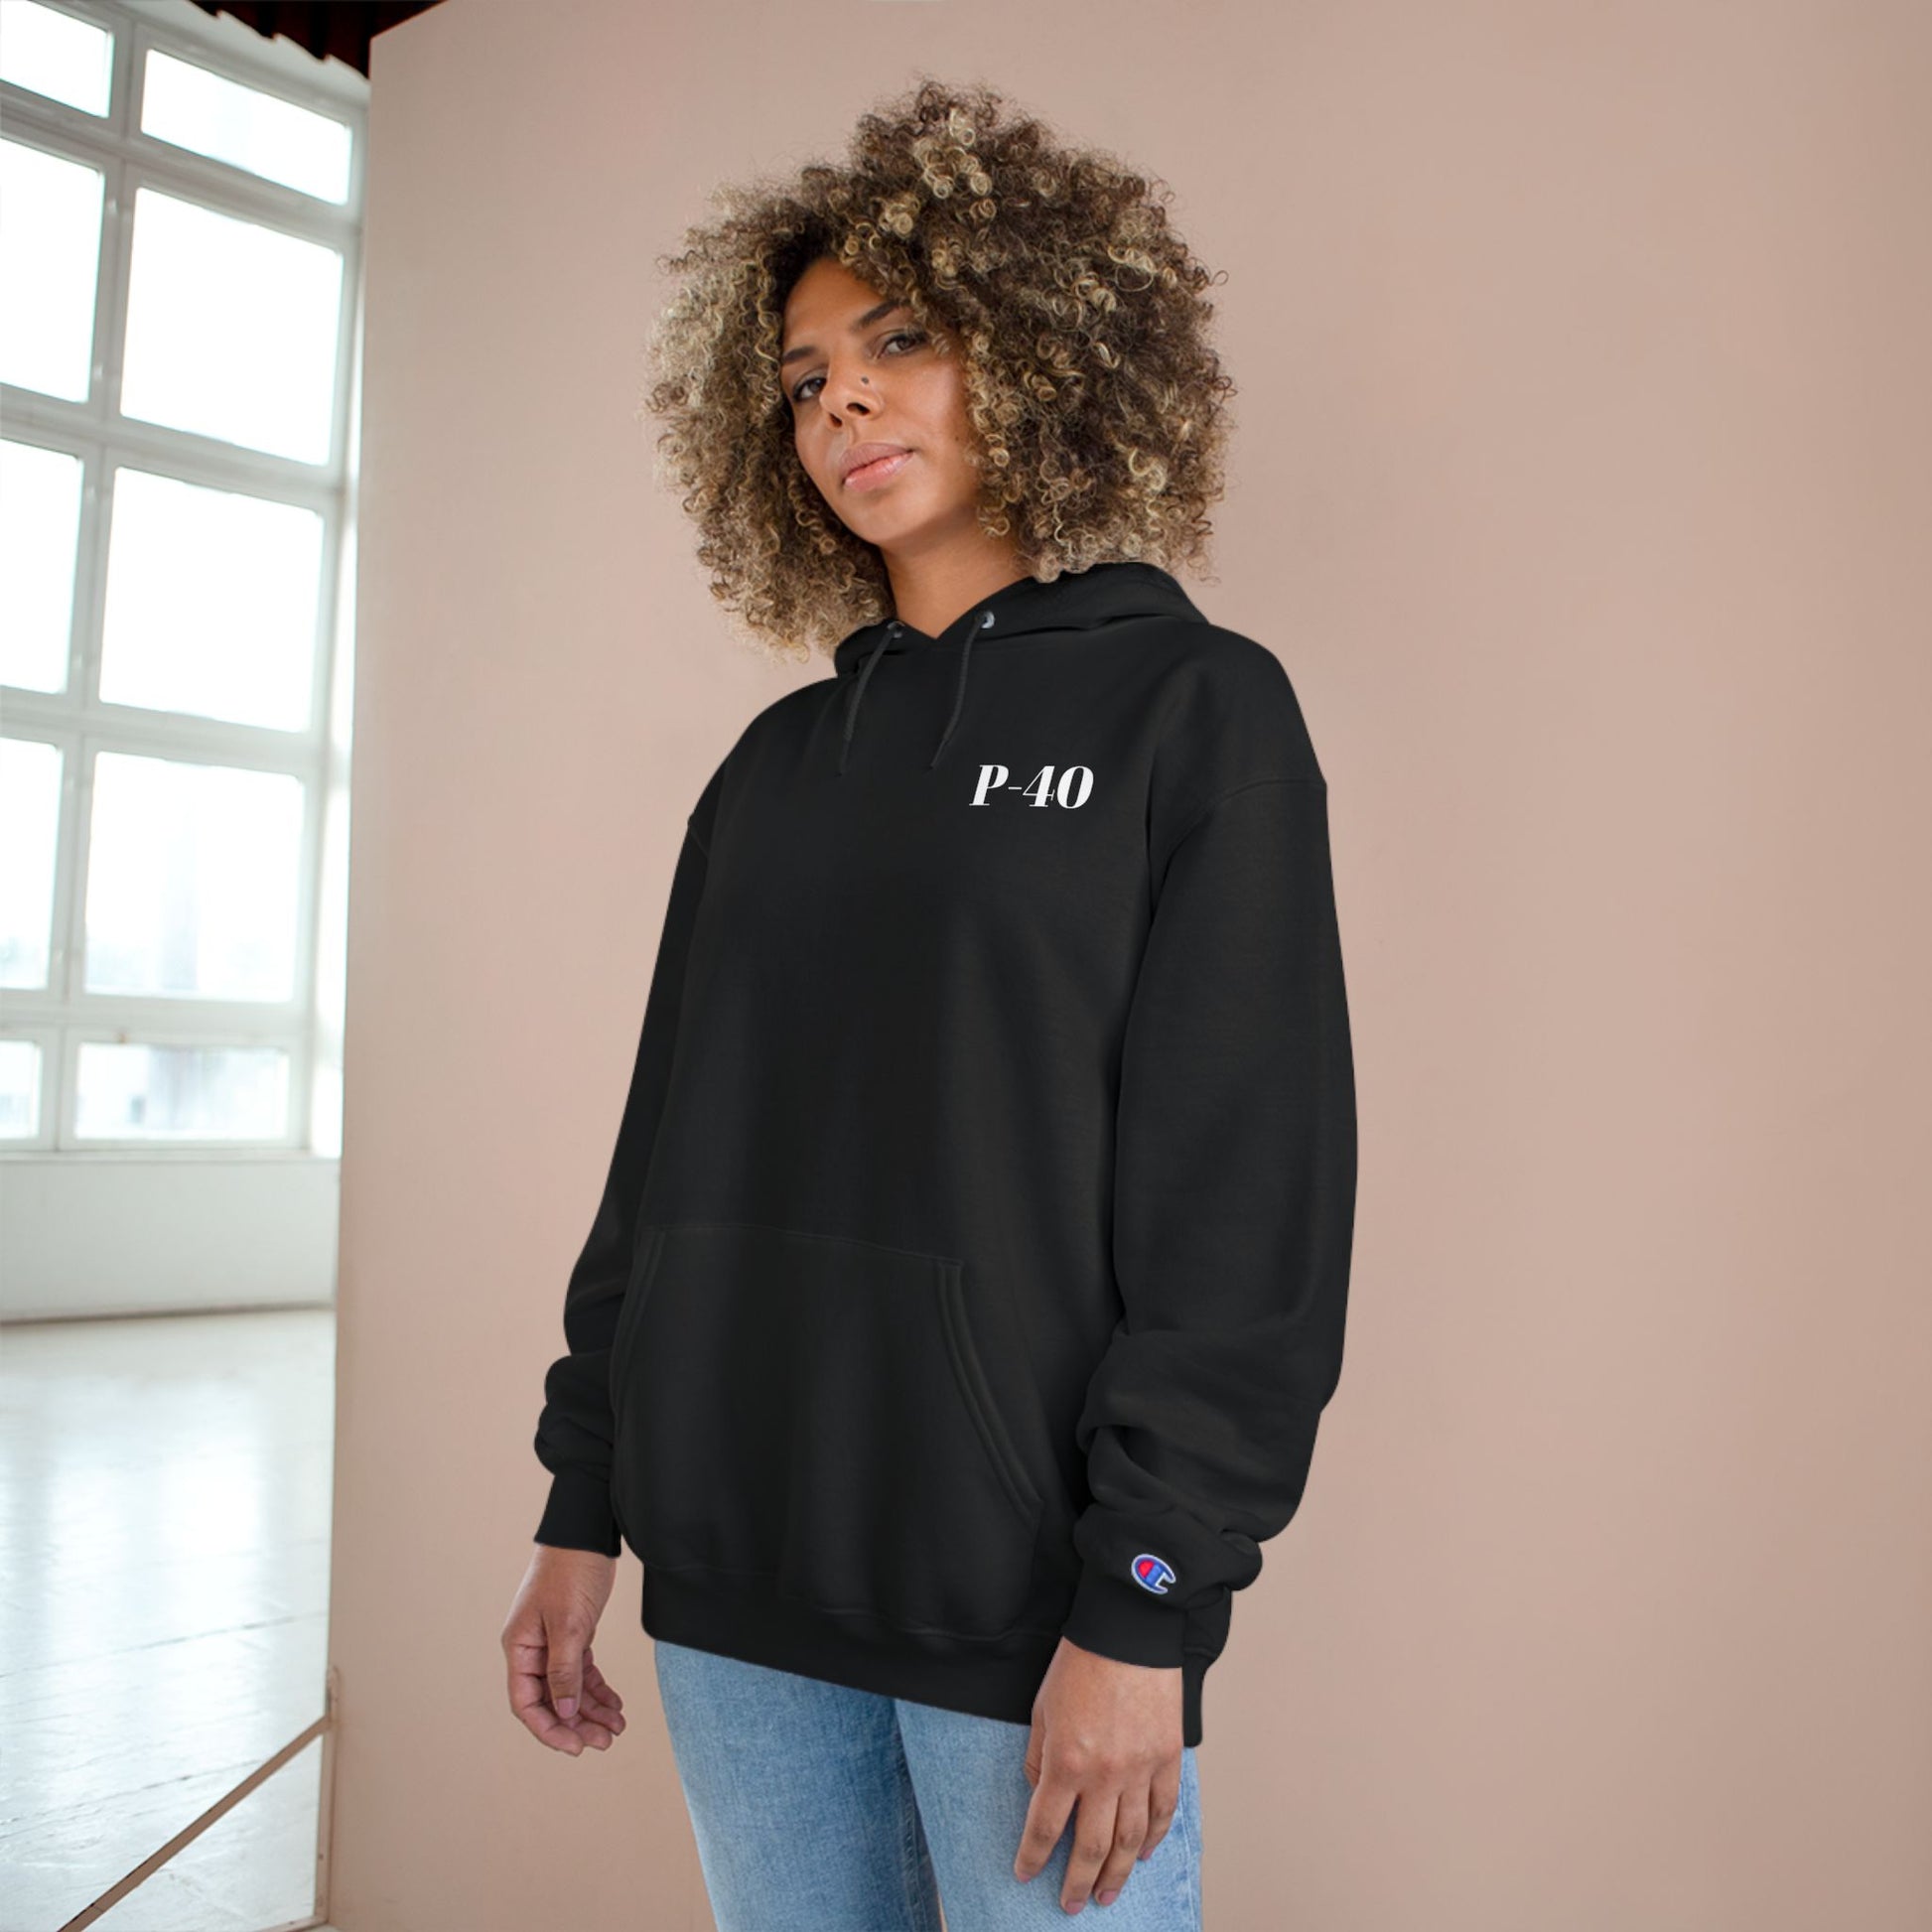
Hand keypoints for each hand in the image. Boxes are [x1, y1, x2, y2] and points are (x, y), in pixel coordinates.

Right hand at [502, 1544, 627, 1754]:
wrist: (587, 1531)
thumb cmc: (571, 1571)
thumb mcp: (569, 1624)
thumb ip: (564, 1671)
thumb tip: (564, 1714)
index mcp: (519, 1648)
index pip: (527, 1703)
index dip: (549, 1729)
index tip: (576, 1747)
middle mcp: (532, 1649)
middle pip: (550, 1701)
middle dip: (577, 1724)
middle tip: (606, 1741)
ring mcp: (552, 1642)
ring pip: (569, 1689)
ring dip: (591, 1710)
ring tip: (617, 1727)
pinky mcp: (573, 1633)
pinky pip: (582, 1671)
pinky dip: (598, 1689)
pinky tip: (615, 1704)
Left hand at [1014, 1637, 1184, 1913]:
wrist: (1127, 1630)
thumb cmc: (1080, 1663)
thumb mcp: (1042, 1709)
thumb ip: (1039, 1758)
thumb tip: (1043, 1794)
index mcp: (1065, 1762)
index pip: (1045, 1827)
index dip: (1032, 1856)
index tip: (1025, 1874)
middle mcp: (1104, 1775)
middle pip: (1090, 1846)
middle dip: (1077, 1881)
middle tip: (1071, 1905)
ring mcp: (1140, 1770)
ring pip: (1130, 1839)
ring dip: (1117, 1872)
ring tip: (1107, 1894)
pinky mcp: (1167, 1758)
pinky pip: (1162, 1810)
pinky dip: (1155, 1837)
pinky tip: (1145, 1854)